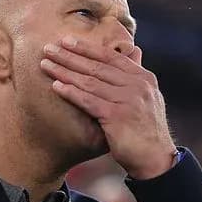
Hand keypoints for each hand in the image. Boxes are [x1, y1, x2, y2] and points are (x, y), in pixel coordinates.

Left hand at [41, 36, 175, 178]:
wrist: (156, 159)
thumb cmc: (147, 131)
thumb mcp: (147, 99)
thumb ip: (136, 76)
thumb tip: (134, 51)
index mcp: (143, 78)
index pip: (111, 57)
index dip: (87, 48)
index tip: (67, 41)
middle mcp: (137, 85)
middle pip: (97, 67)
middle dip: (70, 56)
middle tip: (48, 48)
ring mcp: (128, 100)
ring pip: (90, 82)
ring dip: (65, 71)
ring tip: (45, 64)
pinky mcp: (117, 117)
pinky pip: (89, 101)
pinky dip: (71, 92)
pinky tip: (56, 86)